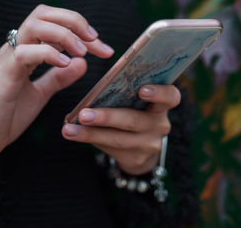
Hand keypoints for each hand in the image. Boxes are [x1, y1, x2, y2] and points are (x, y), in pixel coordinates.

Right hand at [0, 4, 113, 162]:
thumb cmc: (9, 114)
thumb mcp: (42, 92)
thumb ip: (60, 77)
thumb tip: (82, 64)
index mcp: (28, 51)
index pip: (55, 24)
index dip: (82, 31)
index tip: (104, 48)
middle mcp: (17, 48)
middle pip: (43, 14)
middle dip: (74, 21)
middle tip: (95, 39)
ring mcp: (9, 59)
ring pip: (34, 26)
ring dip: (64, 34)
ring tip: (82, 51)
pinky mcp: (5, 74)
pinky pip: (24, 53)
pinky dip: (47, 53)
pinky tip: (65, 63)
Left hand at [62, 85, 180, 174]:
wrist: (142, 148)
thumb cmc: (134, 113)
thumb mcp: (137, 103)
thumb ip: (126, 92)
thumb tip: (92, 82)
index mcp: (161, 106)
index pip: (171, 97)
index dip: (159, 93)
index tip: (142, 90)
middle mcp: (159, 125)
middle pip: (134, 120)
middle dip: (107, 117)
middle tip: (84, 114)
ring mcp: (150, 144)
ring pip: (118, 139)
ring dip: (91, 133)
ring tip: (69, 130)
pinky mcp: (136, 159)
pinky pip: (111, 149)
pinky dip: (91, 140)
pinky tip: (75, 135)